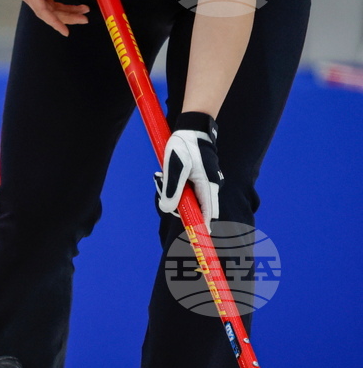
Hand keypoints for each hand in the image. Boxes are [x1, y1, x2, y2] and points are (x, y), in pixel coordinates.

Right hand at [1, 0, 88, 35]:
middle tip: (83, 19)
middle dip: (66, 17)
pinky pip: (49, 1)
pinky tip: (71, 7)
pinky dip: (61, 6)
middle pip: (48, 11)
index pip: (42, 10)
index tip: (65, 31)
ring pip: (50, 7)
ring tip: (82, 13)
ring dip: (66, 12)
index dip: (54, 22)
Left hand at [156, 112, 223, 229]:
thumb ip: (172, 190)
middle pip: (193, 207)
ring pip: (185, 197)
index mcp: (208, 186)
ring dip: (170, 192)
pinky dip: (172, 185)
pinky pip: (183, 188)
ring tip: (160, 175)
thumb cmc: (184, 146)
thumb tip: (167, 208)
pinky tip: (163, 173)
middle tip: (160, 184)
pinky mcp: (196, 178)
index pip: (207, 214)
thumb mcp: (174, 168)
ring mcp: (203, 182)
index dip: (201, 228)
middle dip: (174, 203)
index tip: (196, 240)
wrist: (190, 128)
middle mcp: (209, 186)